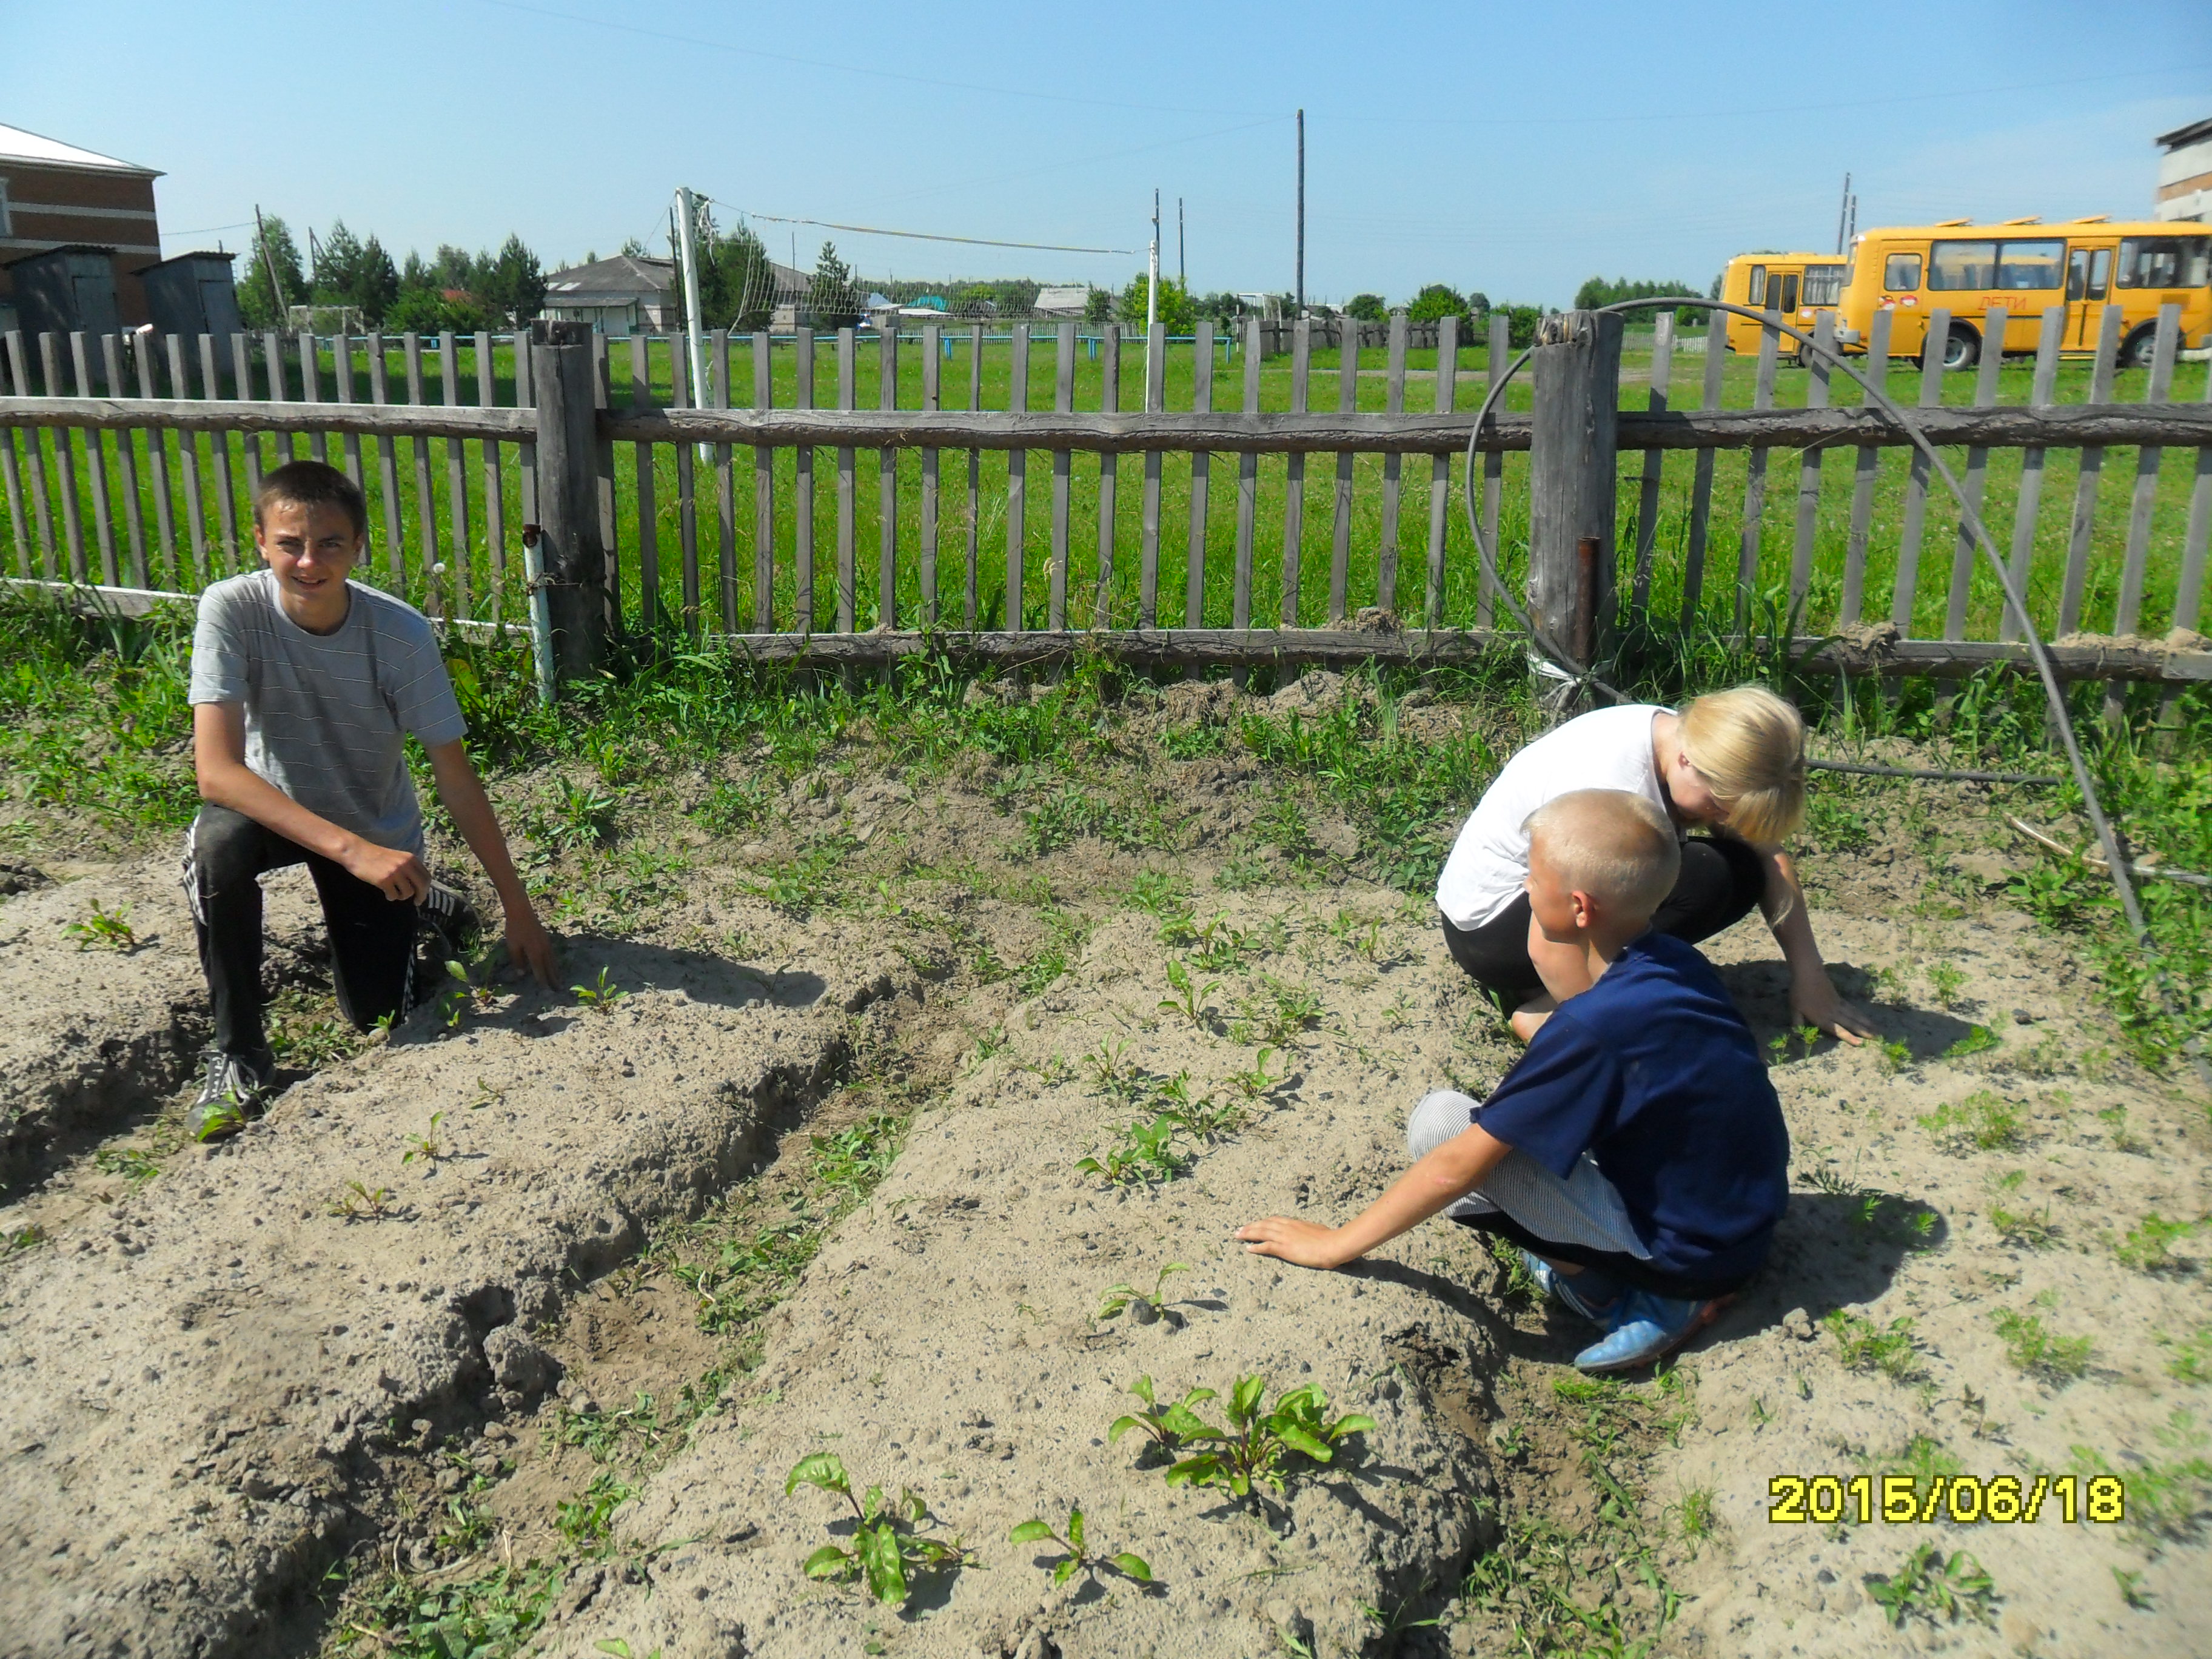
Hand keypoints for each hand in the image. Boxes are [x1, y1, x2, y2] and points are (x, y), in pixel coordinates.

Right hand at [343, 838, 430, 902]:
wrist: (357, 852)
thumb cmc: (375, 855)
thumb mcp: (397, 857)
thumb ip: (408, 867)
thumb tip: (417, 884)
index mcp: (410, 858)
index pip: (426, 876)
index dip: (426, 888)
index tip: (422, 895)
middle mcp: (405, 865)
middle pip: (422, 886)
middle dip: (421, 896)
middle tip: (416, 903)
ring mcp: (395, 873)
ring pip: (408, 892)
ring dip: (402, 896)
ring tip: (395, 893)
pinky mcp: (384, 880)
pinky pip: (394, 895)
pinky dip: (391, 897)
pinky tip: (386, 894)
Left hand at [502, 905, 557, 987]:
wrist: (522, 912)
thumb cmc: (514, 929)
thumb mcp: (513, 946)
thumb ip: (518, 961)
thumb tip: (522, 974)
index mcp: (535, 953)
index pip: (540, 970)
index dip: (543, 981)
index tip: (547, 991)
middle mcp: (544, 950)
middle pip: (550, 968)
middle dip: (553, 979)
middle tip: (558, 990)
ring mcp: (547, 944)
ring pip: (553, 961)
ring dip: (556, 972)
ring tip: (559, 981)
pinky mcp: (547, 940)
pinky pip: (552, 955)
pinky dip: (554, 963)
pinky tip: (554, 965)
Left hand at [1235, 1216, 1352, 1270]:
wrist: (1331, 1245)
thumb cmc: (1329, 1238)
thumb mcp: (1316, 1230)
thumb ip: (1308, 1230)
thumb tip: (1309, 1232)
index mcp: (1294, 1222)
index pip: (1273, 1220)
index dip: (1262, 1222)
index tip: (1255, 1223)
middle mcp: (1286, 1227)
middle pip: (1263, 1224)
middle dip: (1250, 1226)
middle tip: (1239, 1229)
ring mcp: (1284, 1237)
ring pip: (1261, 1232)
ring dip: (1248, 1233)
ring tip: (1237, 1235)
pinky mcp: (1284, 1248)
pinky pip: (1266, 1246)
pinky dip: (1256, 1247)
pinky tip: (1248, 1248)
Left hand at [1791, 972, 1876, 1045]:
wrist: (1809, 974)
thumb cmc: (1800, 992)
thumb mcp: (1795, 1009)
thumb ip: (1797, 1022)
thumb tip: (1796, 1035)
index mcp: (1821, 1018)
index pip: (1837, 1030)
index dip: (1848, 1037)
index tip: (1860, 1043)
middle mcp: (1833, 1013)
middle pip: (1850, 1023)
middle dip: (1863, 1031)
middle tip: (1876, 1037)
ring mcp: (1838, 1005)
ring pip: (1854, 1015)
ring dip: (1865, 1023)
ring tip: (1876, 1029)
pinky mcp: (1839, 998)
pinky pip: (1851, 1008)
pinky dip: (1859, 1014)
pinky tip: (1864, 1017)